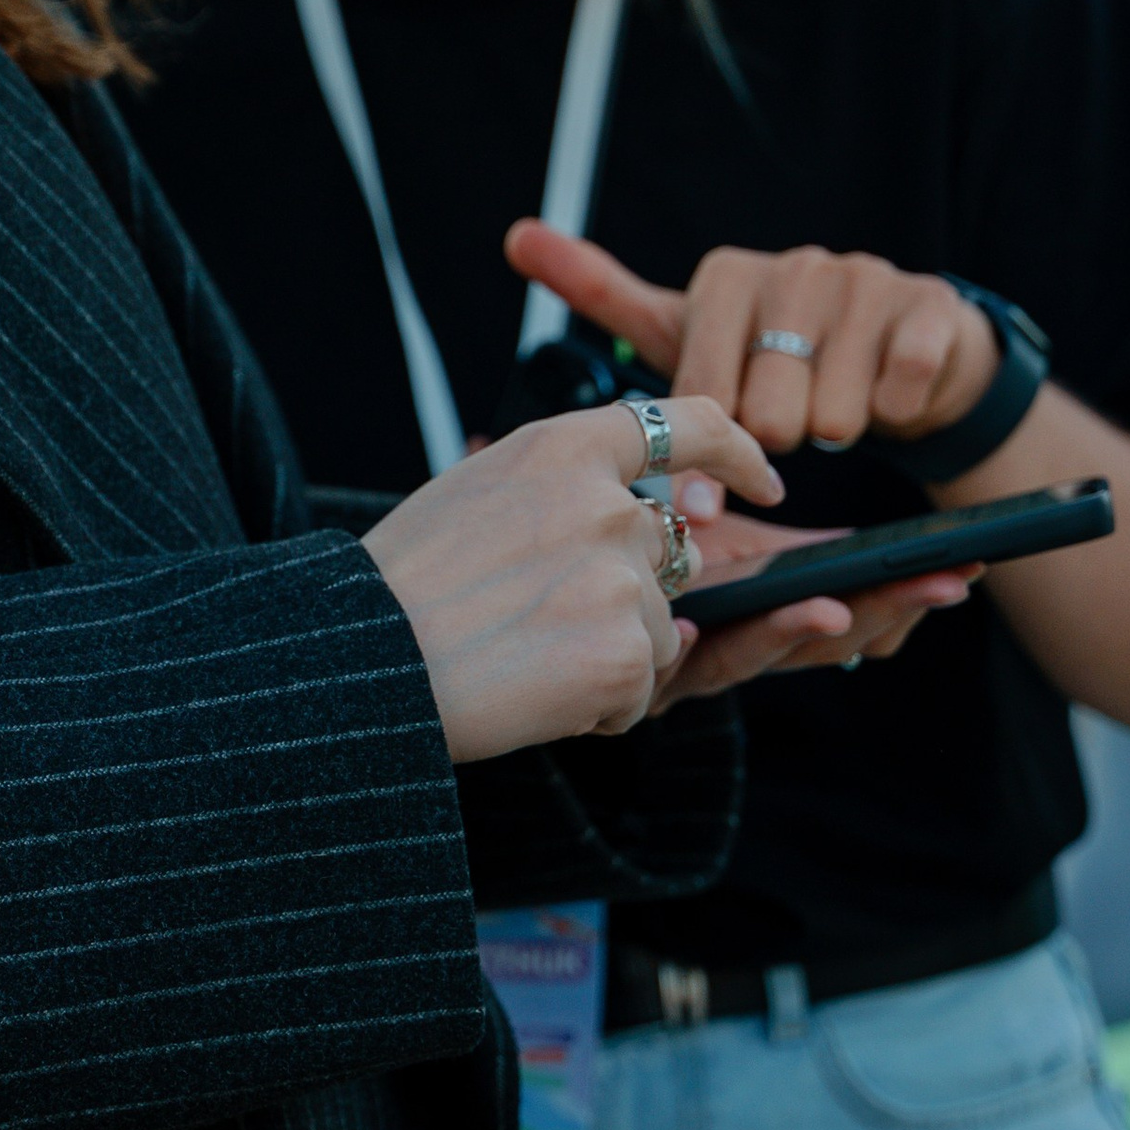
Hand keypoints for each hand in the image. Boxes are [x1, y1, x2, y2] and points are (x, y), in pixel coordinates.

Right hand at [362, 396, 779, 765]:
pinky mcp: (626, 653)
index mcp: (563, 448)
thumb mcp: (472, 491)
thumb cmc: (399, 584)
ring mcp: (623, 579)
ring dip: (605, 655)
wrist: (365, 661)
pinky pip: (636, 692)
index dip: (736, 452)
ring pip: (657, 631)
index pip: (686, 423)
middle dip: (633, 593)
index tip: (764, 479)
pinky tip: (530, 695)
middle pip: (673, 553)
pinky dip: (593, 707)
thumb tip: (621, 510)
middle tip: (543, 621)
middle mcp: (607, 503)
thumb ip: (555, 488)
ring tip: (520, 660)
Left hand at [504, 221, 1001, 459]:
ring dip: (836, 432)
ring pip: (835, 416)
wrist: (901, 352)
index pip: (701, 386)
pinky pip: (899, 393)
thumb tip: (517, 234)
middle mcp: (794, 267)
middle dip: (780, 441)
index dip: (705, 447)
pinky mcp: (928, 306)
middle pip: (770, 415)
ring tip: (835, 408)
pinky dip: (894, 417)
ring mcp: (864, 281)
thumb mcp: (688, 329)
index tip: (704, 494)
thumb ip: (604, 293)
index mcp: (726, 279)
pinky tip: (888, 401)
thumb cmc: (775, 353)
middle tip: (790, 424)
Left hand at [650, 503, 980, 702]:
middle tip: (936, 588)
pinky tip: (700, 625)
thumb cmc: (640, 538)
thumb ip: (728, 495)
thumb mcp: (700, 510)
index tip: (961, 570)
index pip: (852, 604)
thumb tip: (746, 498)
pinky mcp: (645, 685)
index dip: (905, 592)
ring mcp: (698, 668)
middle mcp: (744, 643)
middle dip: (884, 612)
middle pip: (827, 642)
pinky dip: (693, 647)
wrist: (562, 575)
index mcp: (771, 605)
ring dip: (797, 631)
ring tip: (833, 610)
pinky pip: (673, 668)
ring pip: (758, 658)